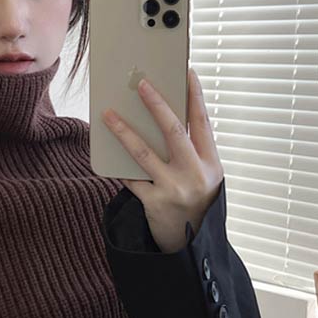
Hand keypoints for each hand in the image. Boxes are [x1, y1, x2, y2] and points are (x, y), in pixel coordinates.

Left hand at [101, 68, 223, 253]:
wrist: (190, 244)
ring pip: (144, 152)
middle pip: (174, 131)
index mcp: (212, 164)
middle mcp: (196, 175)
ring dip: (124, 130)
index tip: (187, 73)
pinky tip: (106, 148)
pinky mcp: (154, 202)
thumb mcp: (204, 177)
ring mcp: (174, 189)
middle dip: (157, 104)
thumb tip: (162, 117)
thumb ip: (190, 151)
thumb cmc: (195, 203)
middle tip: (142, 84)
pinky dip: (119, 163)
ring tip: (108, 114)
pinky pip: (131, 177)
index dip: (195, 96)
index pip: (203, 122)